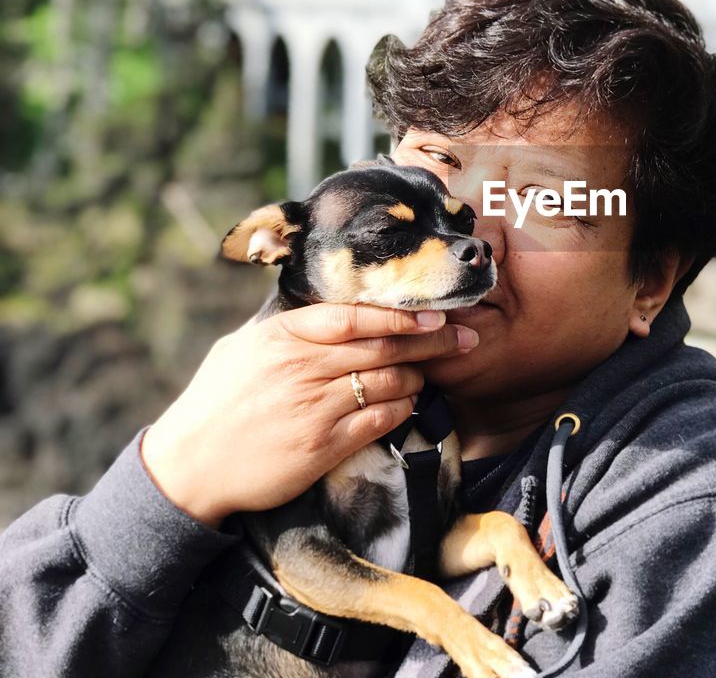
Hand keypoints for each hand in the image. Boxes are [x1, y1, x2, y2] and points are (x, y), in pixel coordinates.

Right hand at [140, 304, 478, 528]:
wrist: (188, 468)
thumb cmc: (214, 403)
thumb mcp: (241, 349)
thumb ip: (285, 328)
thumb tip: (325, 310)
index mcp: (283, 337)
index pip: (355, 317)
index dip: (400, 313)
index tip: (434, 311)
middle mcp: (302, 368)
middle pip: (383, 347)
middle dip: (431, 340)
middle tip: (463, 336)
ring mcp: (314, 408)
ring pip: (388, 382)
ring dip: (418, 376)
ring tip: (431, 373)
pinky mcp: (323, 446)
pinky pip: (379, 420)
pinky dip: (402, 410)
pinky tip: (409, 405)